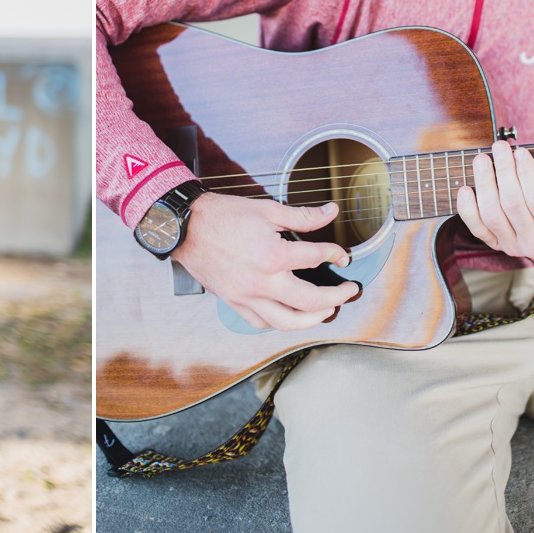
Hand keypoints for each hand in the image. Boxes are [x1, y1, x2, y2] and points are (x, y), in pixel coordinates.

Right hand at [170, 192, 361, 331]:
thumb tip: (331, 212)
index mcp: (273, 256)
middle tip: (348, 291)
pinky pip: (261, 322)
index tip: (341, 255)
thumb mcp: (267, 209)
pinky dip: (279, 322)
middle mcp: (262, 282)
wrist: (185, 227)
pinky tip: (289, 314)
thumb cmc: (223, 216)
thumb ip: (303, 216)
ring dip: (313, 320)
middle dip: (337, 297)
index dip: (335, 254)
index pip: (317, 258)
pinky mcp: (234, 302)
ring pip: (288, 322)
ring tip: (326, 311)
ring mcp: (247, 296)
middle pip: (312, 302)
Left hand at [456, 116, 533, 258]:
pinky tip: (466, 188)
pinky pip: (476, 228)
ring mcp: (513, 246)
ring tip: (481, 160)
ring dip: (484, 184)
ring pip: (492, 215)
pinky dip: (467, 208)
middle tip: (498, 147)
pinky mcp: (495, 245)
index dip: (527, 174)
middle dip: (503, 172)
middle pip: (513, 205)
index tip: (520, 151)